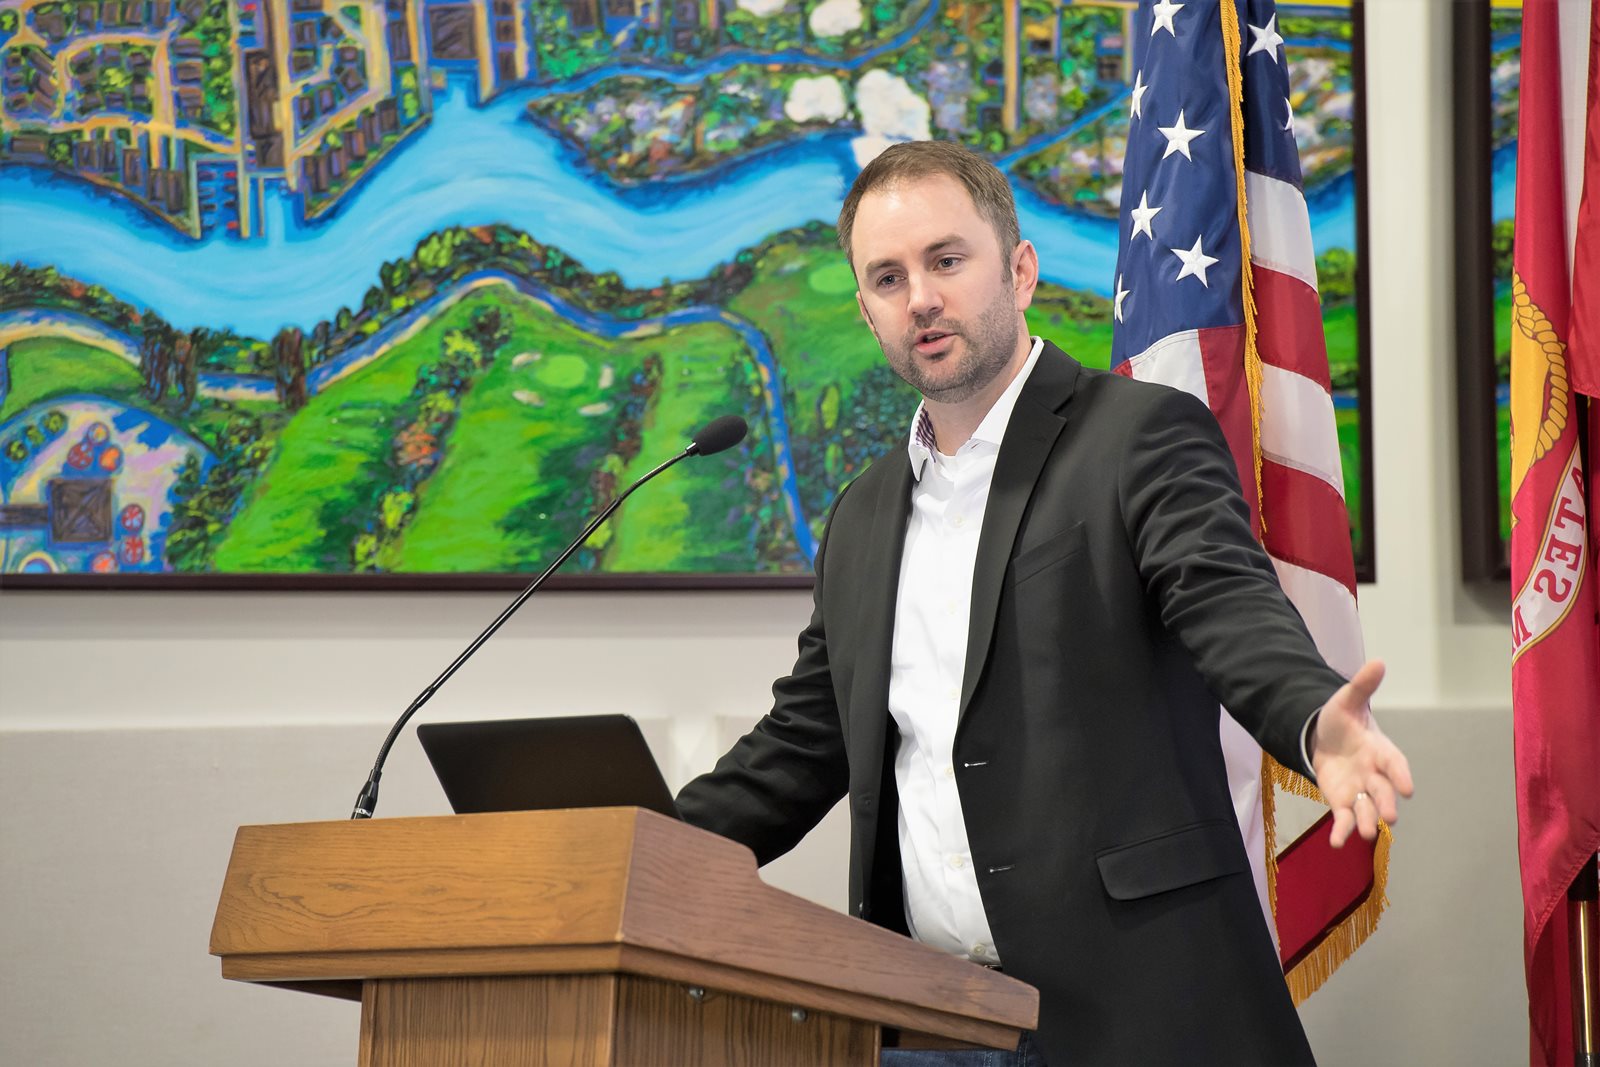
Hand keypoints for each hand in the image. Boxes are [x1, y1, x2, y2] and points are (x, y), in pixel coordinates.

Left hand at [1309, 659, 1413, 847]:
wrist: (1324, 738)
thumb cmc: (1342, 721)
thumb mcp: (1346, 700)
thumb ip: (1362, 686)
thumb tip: (1377, 662)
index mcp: (1379, 750)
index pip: (1394, 763)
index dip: (1401, 774)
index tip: (1407, 787)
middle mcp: (1374, 774)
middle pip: (1382, 791)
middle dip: (1385, 803)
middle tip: (1389, 818)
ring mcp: (1359, 790)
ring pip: (1366, 809)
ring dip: (1366, 821)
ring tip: (1365, 834)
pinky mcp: (1342, 801)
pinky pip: (1343, 818)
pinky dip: (1341, 830)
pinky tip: (1336, 843)